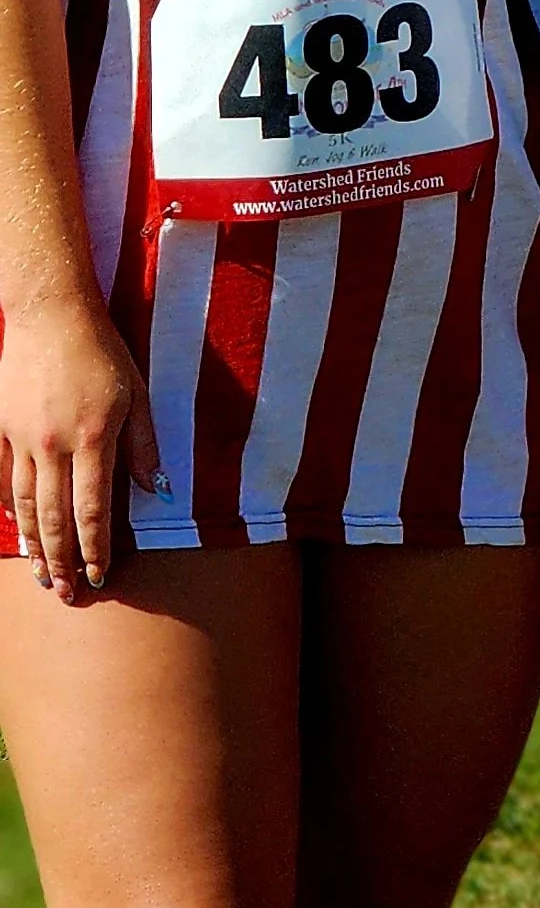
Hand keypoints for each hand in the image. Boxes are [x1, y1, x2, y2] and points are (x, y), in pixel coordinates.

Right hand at [0, 305, 161, 598]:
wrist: (50, 314)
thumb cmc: (101, 351)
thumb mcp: (136, 394)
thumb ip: (144, 446)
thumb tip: (157, 491)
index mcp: (94, 439)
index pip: (93, 511)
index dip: (95, 549)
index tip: (98, 576)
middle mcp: (54, 445)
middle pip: (55, 517)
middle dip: (62, 560)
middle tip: (66, 593)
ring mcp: (22, 437)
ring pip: (24, 504)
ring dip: (34, 544)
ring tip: (41, 574)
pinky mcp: (1, 426)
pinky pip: (2, 478)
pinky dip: (8, 508)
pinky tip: (16, 529)